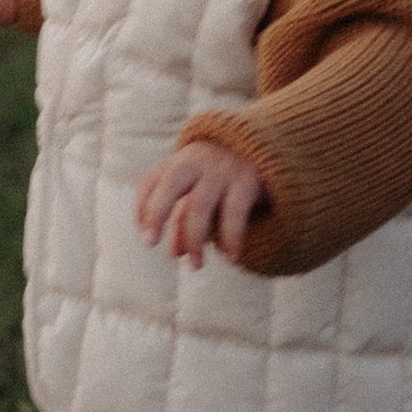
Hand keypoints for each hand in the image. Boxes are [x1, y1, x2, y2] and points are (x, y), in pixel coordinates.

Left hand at [137, 137, 271, 267]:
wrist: (269, 146)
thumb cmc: (223, 175)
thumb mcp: (199, 191)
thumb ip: (184, 219)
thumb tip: (176, 253)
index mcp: (179, 162)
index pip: (150, 183)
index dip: (142, 209)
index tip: (146, 235)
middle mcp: (197, 163)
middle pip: (170, 186)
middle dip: (156, 215)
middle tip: (149, 244)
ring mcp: (222, 171)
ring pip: (199, 206)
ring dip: (194, 239)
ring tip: (195, 265)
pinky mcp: (247, 181)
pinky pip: (234, 213)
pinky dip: (230, 237)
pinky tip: (231, 257)